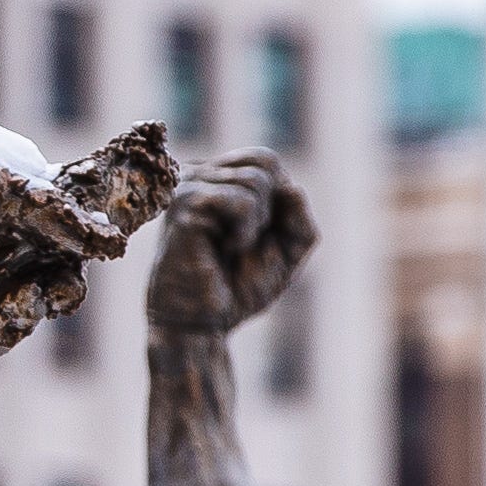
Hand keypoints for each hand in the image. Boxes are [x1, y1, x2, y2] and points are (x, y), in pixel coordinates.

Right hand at [149, 152, 312, 336]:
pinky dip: (245, 232)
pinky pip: (240, 201)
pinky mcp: (186, 206)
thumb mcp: (286, 250)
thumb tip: (291, 187)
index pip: (264, 159)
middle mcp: (196, 174)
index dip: (279, 198)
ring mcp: (188, 187)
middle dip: (271, 208)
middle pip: (263, 160)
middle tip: (245, 241)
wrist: (202, 326)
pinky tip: (223, 249)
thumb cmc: (237, 288)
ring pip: (255, 180)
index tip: (258, 235)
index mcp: (214, 178)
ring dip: (257, 224)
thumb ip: (299, 217)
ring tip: (231, 247)